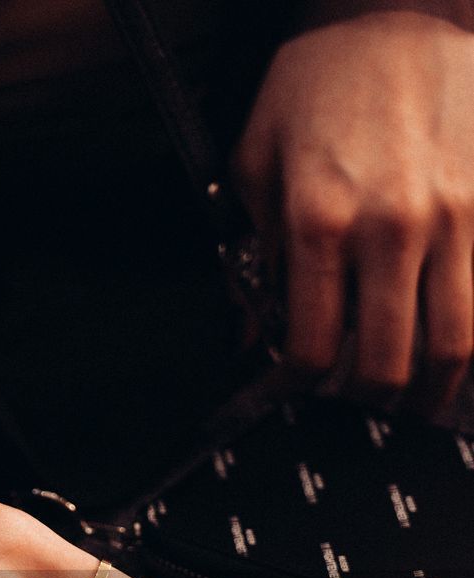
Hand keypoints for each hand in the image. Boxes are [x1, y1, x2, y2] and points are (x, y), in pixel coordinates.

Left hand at [234, 12, 473, 409]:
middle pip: (385, 367)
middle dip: (366, 404)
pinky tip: (451, 354)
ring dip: (430, 391)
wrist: (400, 6)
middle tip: (357, 406)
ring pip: (455, 347)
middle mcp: (392, 227)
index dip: (299, 389)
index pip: (311, 350)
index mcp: (320, 220)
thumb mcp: (257, 160)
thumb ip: (256, 253)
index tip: (295, 392)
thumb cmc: (322, 79)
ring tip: (413, 398)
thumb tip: (257, 329)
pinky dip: (470, 346)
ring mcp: (456, 218)